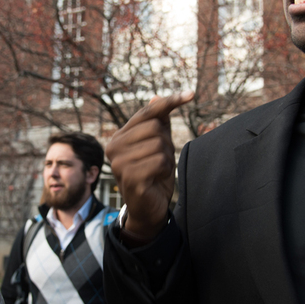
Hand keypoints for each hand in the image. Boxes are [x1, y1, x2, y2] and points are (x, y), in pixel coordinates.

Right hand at [106, 91, 193, 240]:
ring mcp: (119, 163)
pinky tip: (157, 179)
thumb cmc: (153, 175)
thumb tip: (157, 97)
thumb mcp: (158, 145)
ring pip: (160, 144)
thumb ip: (158, 122)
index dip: (169, 102)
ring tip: (157, 171)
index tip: (191, 94)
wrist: (148, 209)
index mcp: (119, 136)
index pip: (147, 112)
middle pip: (155, 127)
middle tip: (159, 160)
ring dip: (167, 159)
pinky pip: (160, 161)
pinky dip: (166, 169)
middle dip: (166, 143)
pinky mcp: (130, 177)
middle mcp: (113, 147)